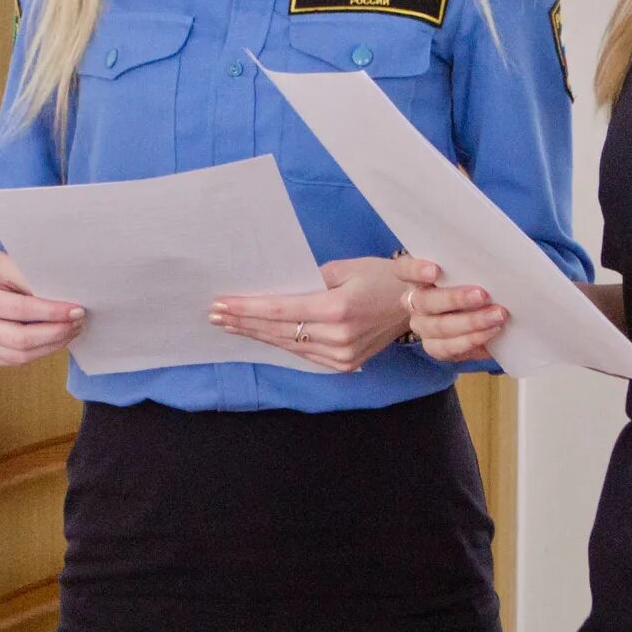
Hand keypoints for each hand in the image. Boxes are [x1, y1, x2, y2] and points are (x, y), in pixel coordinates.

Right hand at [0, 244, 84, 367]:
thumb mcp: (7, 262)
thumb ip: (32, 278)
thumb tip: (66, 297)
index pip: (18, 309)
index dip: (51, 312)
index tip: (77, 309)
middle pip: (20, 339)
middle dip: (55, 333)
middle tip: (79, 321)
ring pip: (19, 356)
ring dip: (51, 345)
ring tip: (71, 329)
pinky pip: (13, 360)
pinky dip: (38, 351)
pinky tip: (53, 338)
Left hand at [209, 256, 420, 372]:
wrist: (417, 304)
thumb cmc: (382, 277)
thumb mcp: (347, 267)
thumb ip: (310, 278)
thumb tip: (278, 287)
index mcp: (338, 308)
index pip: (281, 310)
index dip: (248, 308)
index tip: (221, 303)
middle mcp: (338, 336)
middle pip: (279, 331)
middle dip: (244, 322)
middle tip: (214, 315)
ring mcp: (342, 354)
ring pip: (288, 345)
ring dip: (257, 335)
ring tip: (229, 325)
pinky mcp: (345, 364)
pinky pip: (304, 355)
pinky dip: (280, 344)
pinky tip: (260, 335)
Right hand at [396, 256, 508, 363]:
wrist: (451, 307)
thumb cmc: (459, 281)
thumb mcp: (458, 270)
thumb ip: (465, 267)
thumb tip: (492, 266)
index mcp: (413, 276)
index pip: (404, 269)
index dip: (416, 270)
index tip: (435, 270)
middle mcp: (413, 302)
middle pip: (426, 302)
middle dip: (456, 299)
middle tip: (482, 295)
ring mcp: (421, 326)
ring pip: (439, 328)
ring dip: (471, 323)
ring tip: (497, 317)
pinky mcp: (433, 347)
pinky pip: (448, 349)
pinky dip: (472, 343)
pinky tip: (491, 335)